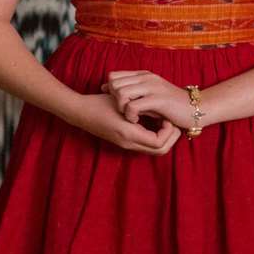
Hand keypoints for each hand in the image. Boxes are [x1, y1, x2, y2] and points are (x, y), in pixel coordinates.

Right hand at [65, 92, 179, 154]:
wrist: (79, 112)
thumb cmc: (99, 103)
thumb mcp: (122, 103)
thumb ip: (141, 107)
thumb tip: (160, 109)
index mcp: (128, 134)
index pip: (158, 143)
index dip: (168, 132)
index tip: (167, 118)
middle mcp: (128, 143)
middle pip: (159, 151)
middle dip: (171, 139)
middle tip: (174, 124)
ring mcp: (126, 145)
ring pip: (153, 150)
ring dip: (164, 138)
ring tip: (166, 122)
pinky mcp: (124, 142)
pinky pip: (146, 145)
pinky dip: (154, 137)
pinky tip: (154, 123)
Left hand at [103, 70, 191, 128]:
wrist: (194, 109)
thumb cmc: (170, 105)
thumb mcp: (149, 95)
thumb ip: (131, 91)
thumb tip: (106, 88)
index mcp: (143, 75)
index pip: (113, 76)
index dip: (111, 90)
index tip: (118, 103)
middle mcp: (146, 77)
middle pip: (114, 83)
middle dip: (114, 99)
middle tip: (123, 111)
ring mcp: (152, 87)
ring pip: (121, 92)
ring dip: (121, 107)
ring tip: (129, 116)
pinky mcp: (158, 99)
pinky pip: (133, 105)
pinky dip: (130, 115)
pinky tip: (135, 120)